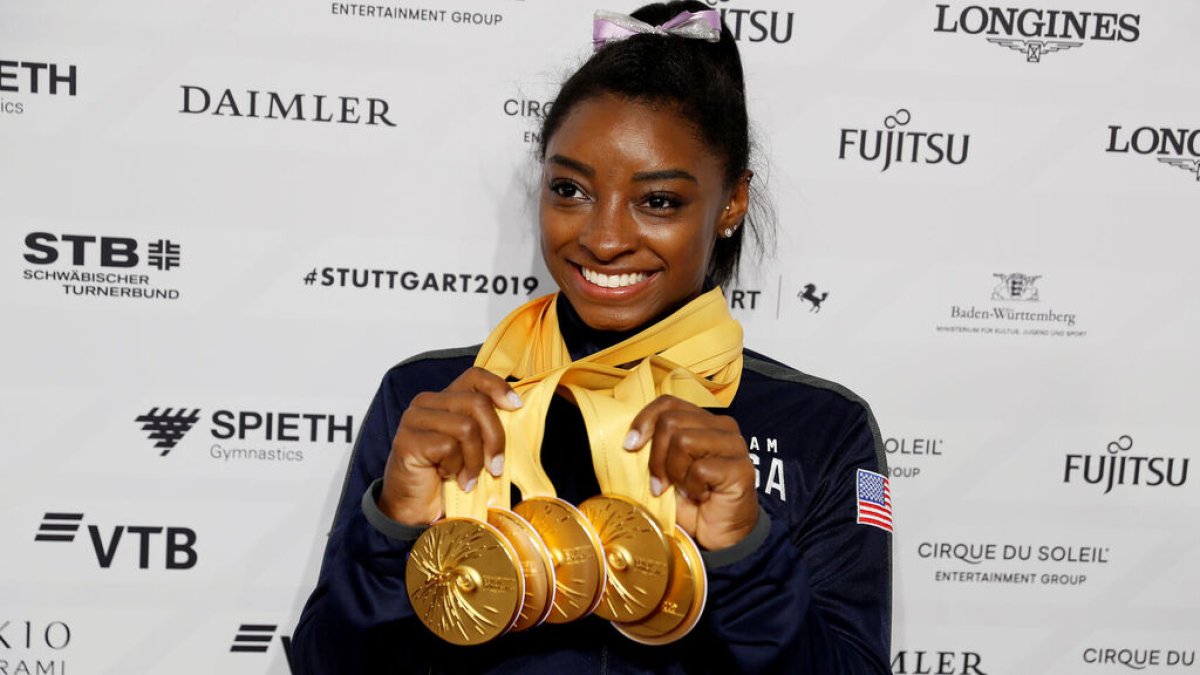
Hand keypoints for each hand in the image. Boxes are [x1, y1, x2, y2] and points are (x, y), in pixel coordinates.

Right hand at [378, 367, 521, 525]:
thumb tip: (515, 411)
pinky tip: (447, 477)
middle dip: (495, 439)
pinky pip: (448, 447)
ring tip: (468, 477)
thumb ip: (486, 426)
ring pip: (466, 427)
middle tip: (495, 467)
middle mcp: (427, 403)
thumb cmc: (447, 476)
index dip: (499, 387)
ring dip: (474, 460)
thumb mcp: (473, 446)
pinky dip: (455, 468)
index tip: (516, 406)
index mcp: (445, 399)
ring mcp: (414, 419)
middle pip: (478, 404)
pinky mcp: (407, 440)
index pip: (475, 376)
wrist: (415, 509)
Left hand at [625, 396, 758, 550]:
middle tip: (661, 484)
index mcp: (702, 421)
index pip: (668, 403)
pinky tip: (701, 497)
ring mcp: (734, 445)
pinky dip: (692, 488)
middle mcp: (722, 426)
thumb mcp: (665, 471)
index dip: (644, 421)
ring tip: (683, 489)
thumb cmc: (691, 503)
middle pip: (671, 421)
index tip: (630, 446)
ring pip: (683, 440)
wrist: (720, 536)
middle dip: (656, 457)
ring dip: (674, 472)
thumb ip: (654, 449)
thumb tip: (630, 440)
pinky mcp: (741, 468)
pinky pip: (699, 469)